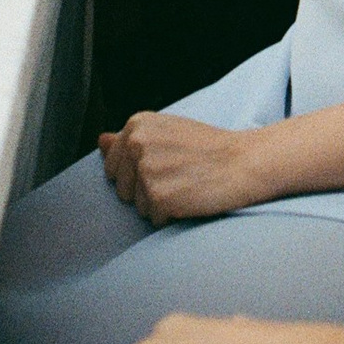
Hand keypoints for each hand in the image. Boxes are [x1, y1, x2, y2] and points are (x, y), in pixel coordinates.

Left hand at [99, 113, 274, 224]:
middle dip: (145, 190)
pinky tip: (190, 198)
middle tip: (178, 175)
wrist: (242, 162)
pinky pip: (153, 219)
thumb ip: (130, 138)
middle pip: (121, 188)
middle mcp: (136, 144)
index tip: (166, 165)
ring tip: (185, 185)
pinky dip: (171, 216)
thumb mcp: (167, 132)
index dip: (137, 174)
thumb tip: (100, 140)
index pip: (112, 166)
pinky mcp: (158, 197)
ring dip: (159, 203)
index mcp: (136, 125)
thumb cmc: (207, 148)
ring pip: (137, 206)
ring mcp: (146, 170)